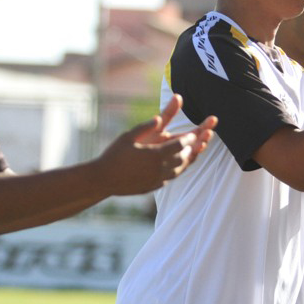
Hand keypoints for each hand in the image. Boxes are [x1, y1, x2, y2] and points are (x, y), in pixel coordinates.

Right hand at [94, 94, 216, 195]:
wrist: (102, 180)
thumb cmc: (113, 155)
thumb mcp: (128, 136)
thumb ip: (145, 127)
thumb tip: (159, 117)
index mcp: (155, 154)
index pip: (180, 145)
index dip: (188, 138)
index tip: (194, 132)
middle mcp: (159, 168)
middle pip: (183, 157)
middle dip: (192, 148)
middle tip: (201, 140)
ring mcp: (157, 179)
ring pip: (180, 169)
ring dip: (188, 160)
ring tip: (193, 152)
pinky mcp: (154, 186)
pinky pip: (172, 177)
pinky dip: (179, 170)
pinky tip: (179, 165)